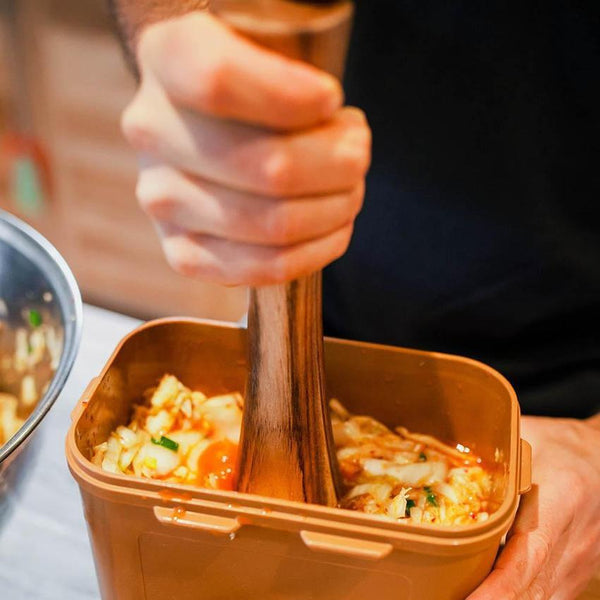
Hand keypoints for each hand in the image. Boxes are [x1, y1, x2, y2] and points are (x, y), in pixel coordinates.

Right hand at [121, 12, 370, 285]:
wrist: (202, 122)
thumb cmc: (252, 86)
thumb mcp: (266, 47)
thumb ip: (294, 74)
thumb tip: (343, 137)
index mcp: (168, 59)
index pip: (221, 81)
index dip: (291, 98)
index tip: (332, 100)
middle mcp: (153, 132)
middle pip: (269, 168)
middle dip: (339, 165)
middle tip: (358, 154)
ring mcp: (162, 198)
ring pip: (275, 223)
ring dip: (336, 208)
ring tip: (350, 186)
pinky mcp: (182, 252)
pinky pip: (265, 267)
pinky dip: (318, 250)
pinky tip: (336, 226)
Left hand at [467, 414, 599, 599]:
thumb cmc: (561, 444)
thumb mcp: (529, 437)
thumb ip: (492, 454)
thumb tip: (444, 454)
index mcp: (561, 501)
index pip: (529, 557)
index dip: (498, 589)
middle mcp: (573, 541)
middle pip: (533, 592)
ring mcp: (578, 563)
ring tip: (461, 598)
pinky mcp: (575, 572)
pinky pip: (547, 597)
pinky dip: (517, 599)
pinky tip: (487, 594)